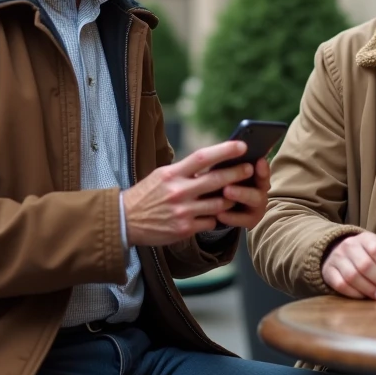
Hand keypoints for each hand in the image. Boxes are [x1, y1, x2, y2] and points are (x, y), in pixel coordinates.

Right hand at [122, 141, 251, 245]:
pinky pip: (210, 222)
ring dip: (230, 199)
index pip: (202, 157)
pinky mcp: (184, 229)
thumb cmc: (146, 195)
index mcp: (172, 174)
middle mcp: (178, 191)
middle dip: (237, 173)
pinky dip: (216, 217)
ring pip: (219, 204)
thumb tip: (210, 161)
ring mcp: (182, 211)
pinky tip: (216, 214)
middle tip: (250, 169)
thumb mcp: (161, 176)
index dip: (224, 150)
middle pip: (216, 180)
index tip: (241, 145)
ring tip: (234, 194)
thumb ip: (184, 170)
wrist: (124, 221)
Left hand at [214, 155, 270, 229]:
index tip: (259, 161)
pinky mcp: (250, 221)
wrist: (221, 206)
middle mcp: (260, 192)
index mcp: (257, 177)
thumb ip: (231, 163)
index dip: (262, 168)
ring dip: (240, 197)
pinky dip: (231, 217)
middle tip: (229, 185)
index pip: (263, 172)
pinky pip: (242, 221)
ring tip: (225, 193)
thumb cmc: (226, 182)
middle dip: (245, 187)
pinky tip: (219, 214)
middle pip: (259, 189)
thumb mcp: (228, 172)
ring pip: (253, 202)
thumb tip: (229, 146)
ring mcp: (256, 208)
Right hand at [321, 231, 375, 300]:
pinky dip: (355, 293)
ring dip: (369, 289)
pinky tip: (364, 296)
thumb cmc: (364, 254)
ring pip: (352, 276)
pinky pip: (341, 285)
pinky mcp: (328, 271)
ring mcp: (336, 258)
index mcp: (364, 238)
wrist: (336, 250)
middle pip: (365, 265)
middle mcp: (348, 245)